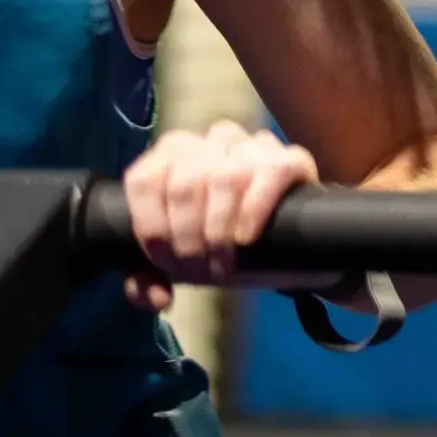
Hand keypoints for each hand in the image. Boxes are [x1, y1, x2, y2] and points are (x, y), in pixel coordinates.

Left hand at [120, 120, 321, 309]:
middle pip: (183, 185)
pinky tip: (246, 240)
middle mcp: (210, 140)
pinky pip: (268, 174)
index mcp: (173, 152)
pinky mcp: (292, 158)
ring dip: (217, 233)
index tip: (166, 264)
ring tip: (222, 266)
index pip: (144, 180)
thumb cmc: (221, 243)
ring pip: (223, 178)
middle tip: (198, 273)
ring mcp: (252, 145)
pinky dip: (252, 212)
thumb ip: (148, 279)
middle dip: (186, 240)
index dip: (151, 228)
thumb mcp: (178, 261)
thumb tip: (155, 297)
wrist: (288, 245)